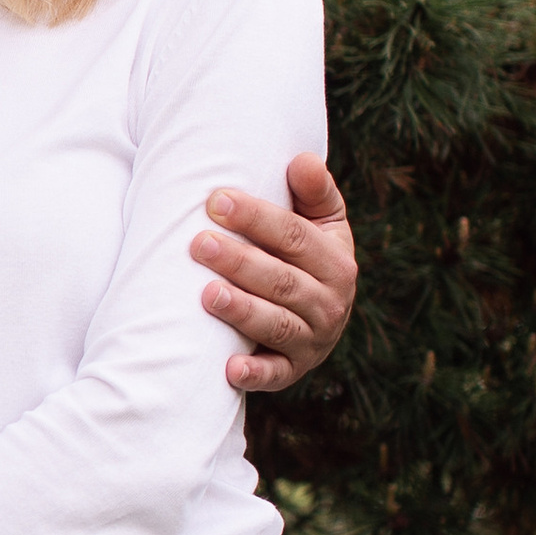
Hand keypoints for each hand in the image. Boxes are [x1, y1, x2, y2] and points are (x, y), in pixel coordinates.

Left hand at [194, 152, 357, 394]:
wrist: (319, 315)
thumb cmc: (306, 256)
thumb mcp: (320, 222)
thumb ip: (313, 192)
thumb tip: (302, 160)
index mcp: (337, 260)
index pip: (296, 237)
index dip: (257, 218)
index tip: (217, 200)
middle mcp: (331, 302)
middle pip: (282, 280)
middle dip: (240, 261)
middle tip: (198, 244)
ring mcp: (313, 339)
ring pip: (277, 324)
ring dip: (242, 310)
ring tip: (205, 294)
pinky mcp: (293, 370)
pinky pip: (275, 375)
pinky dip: (254, 374)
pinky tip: (228, 368)